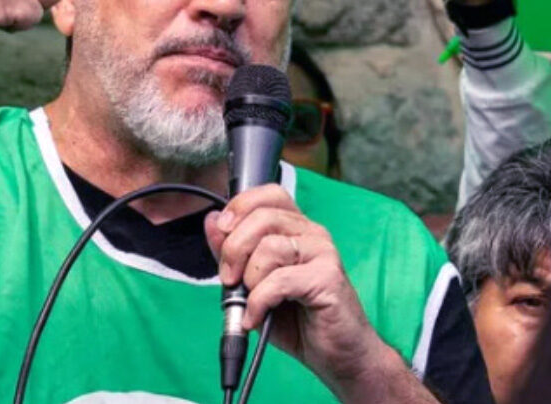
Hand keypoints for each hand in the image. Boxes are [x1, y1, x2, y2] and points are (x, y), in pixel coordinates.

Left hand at [204, 185, 401, 400]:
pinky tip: (257, 317)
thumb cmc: (299, 320)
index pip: (268, 194)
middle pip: (262, 217)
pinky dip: (259, 302)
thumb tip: (212, 221)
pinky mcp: (328, 278)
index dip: (240, 206)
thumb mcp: (252, 284)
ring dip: (250, 280)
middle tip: (229, 279)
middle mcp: (312, 233)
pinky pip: (279, 280)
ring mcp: (323, 253)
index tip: (222, 232)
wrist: (338, 355)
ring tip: (252, 302)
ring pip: (269, 247)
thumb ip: (232, 253)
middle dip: (233, 249)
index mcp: (296, 229)